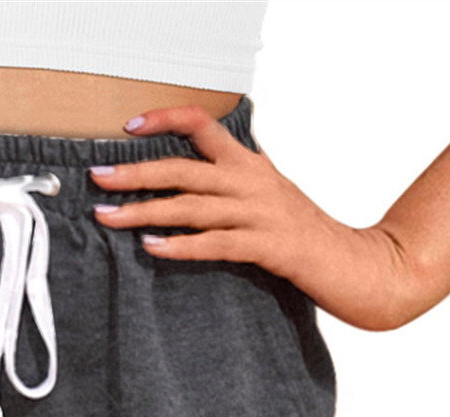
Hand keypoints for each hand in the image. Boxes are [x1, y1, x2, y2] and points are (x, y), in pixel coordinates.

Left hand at [89, 104, 418, 331]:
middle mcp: (252, 182)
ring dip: (144, 211)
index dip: (165, 120)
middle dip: (135, 173)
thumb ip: (232, 182)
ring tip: (108, 216)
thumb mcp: (268, 194)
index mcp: (250, 164)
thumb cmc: (302, 233)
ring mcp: (260, 214)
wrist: (352, 264)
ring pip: (190, 207)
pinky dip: (180, 246)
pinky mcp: (266, 247)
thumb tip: (190, 177)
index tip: (129, 126)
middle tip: (97, 177)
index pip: (204, 126)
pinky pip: (214, 244)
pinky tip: (151, 248)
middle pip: (184, 169)